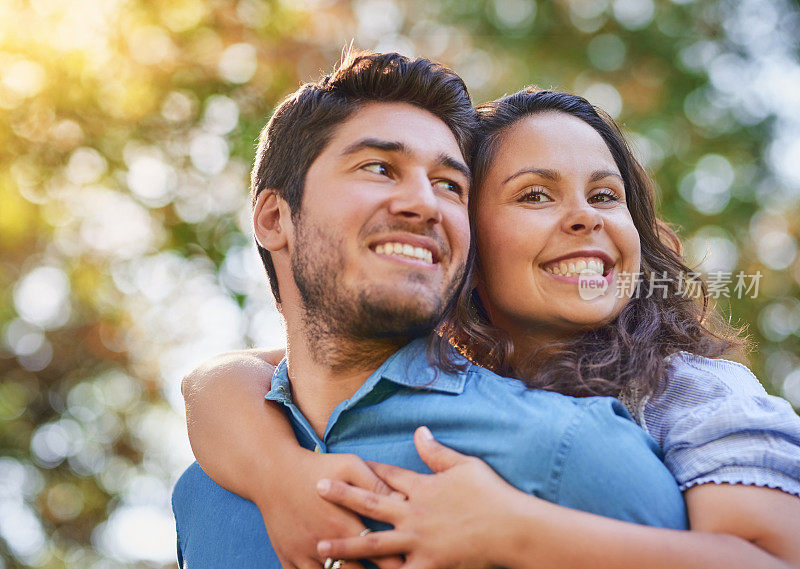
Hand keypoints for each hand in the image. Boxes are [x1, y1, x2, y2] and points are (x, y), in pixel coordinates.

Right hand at [255, 450, 403, 568]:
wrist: (272, 473)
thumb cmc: (317, 467)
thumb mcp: (350, 466)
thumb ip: (377, 485)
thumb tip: (405, 501)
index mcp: (344, 523)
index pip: (379, 554)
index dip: (398, 563)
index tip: (410, 563)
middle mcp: (325, 544)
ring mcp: (304, 554)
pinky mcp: (288, 558)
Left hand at [316, 427, 527, 568]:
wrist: (511, 528)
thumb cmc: (491, 494)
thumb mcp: (464, 465)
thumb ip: (436, 452)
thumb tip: (418, 430)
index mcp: (422, 487)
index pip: (388, 475)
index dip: (367, 469)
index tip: (346, 463)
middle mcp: (414, 513)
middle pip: (371, 502)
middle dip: (342, 496)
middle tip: (317, 489)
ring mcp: (418, 541)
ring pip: (373, 544)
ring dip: (345, 545)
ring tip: (320, 547)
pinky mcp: (428, 565)